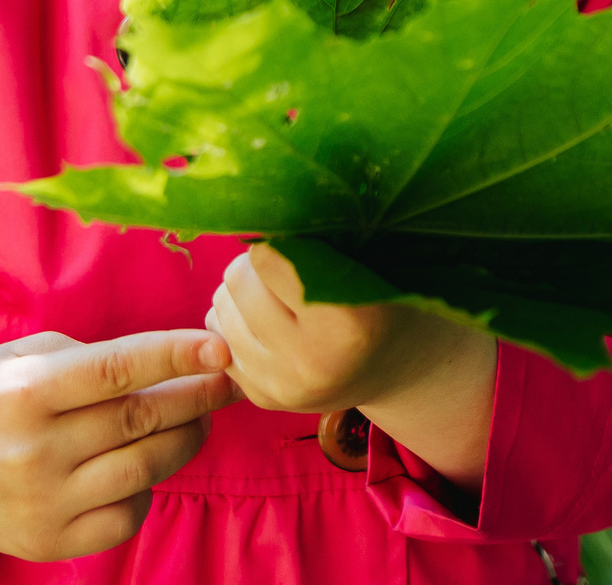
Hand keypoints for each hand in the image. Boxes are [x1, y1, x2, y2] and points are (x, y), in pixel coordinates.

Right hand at [0, 328, 238, 562]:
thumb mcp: (17, 357)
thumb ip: (86, 358)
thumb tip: (167, 367)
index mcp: (22, 392)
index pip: (117, 370)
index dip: (176, 357)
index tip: (220, 348)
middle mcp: (32, 451)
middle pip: (140, 421)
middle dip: (197, 397)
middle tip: (226, 380)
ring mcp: (43, 503)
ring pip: (145, 469)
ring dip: (186, 439)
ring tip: (199, 417)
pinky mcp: (51, 542)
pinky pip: (127, 515)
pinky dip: (148, 487)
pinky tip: (147, 464)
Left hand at [205, 246, 496, 487]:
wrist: (394, 366)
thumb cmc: (382, 297)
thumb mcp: (367, 265)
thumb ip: (318, 243)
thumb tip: (257, 214)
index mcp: (347, 322)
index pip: (268, 257)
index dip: (278, 242)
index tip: (296, 244)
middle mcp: (311, 362)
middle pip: (238, 282)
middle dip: (255, 266)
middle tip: (285, 268)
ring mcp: (282, 387)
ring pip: (220, 310)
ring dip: (241, 294)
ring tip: (278, 295)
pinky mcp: (262, 398)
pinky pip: (217, 340)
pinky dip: (234, 323)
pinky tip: (268, 324)